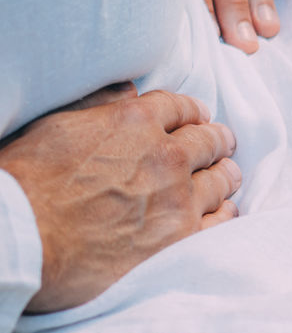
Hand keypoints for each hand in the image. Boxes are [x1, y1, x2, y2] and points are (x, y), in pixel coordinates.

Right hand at [0, 84, 240, 312]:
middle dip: (216, 141)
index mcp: (134, 122)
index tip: (199, 118)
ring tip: (227, 174)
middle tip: (223, 144)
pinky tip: (224, 209)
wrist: (23, 242)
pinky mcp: (183, 237)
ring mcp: (178, 198)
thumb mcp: (56, 127)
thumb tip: (129, 90)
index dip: (192, 112)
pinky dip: (224, 210)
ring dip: (224, 174)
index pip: (180, 107)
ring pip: (219, 179)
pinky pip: (220, 219)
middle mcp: (165, 155)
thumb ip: (98, 108)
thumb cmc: (26, 185)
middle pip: (207, 142)